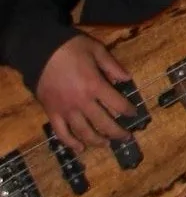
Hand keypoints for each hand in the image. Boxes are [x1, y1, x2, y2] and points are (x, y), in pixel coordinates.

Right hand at [35, 34, 139, 153]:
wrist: (39, 50)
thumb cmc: (70, 47)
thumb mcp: (96, 49)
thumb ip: (112, 66)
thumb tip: (128, 79)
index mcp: (95, 85)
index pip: (117, 104)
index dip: (128, 111)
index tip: (134, 114)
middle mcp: (82, 102)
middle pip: (103, 123)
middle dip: (118, 132)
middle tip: (126, 138)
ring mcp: (66, 110)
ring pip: (84, 132)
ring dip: (97, 141)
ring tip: (107, 144)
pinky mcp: (51, 113)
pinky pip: (61, 133)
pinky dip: (71, 143)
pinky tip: (79, 149)